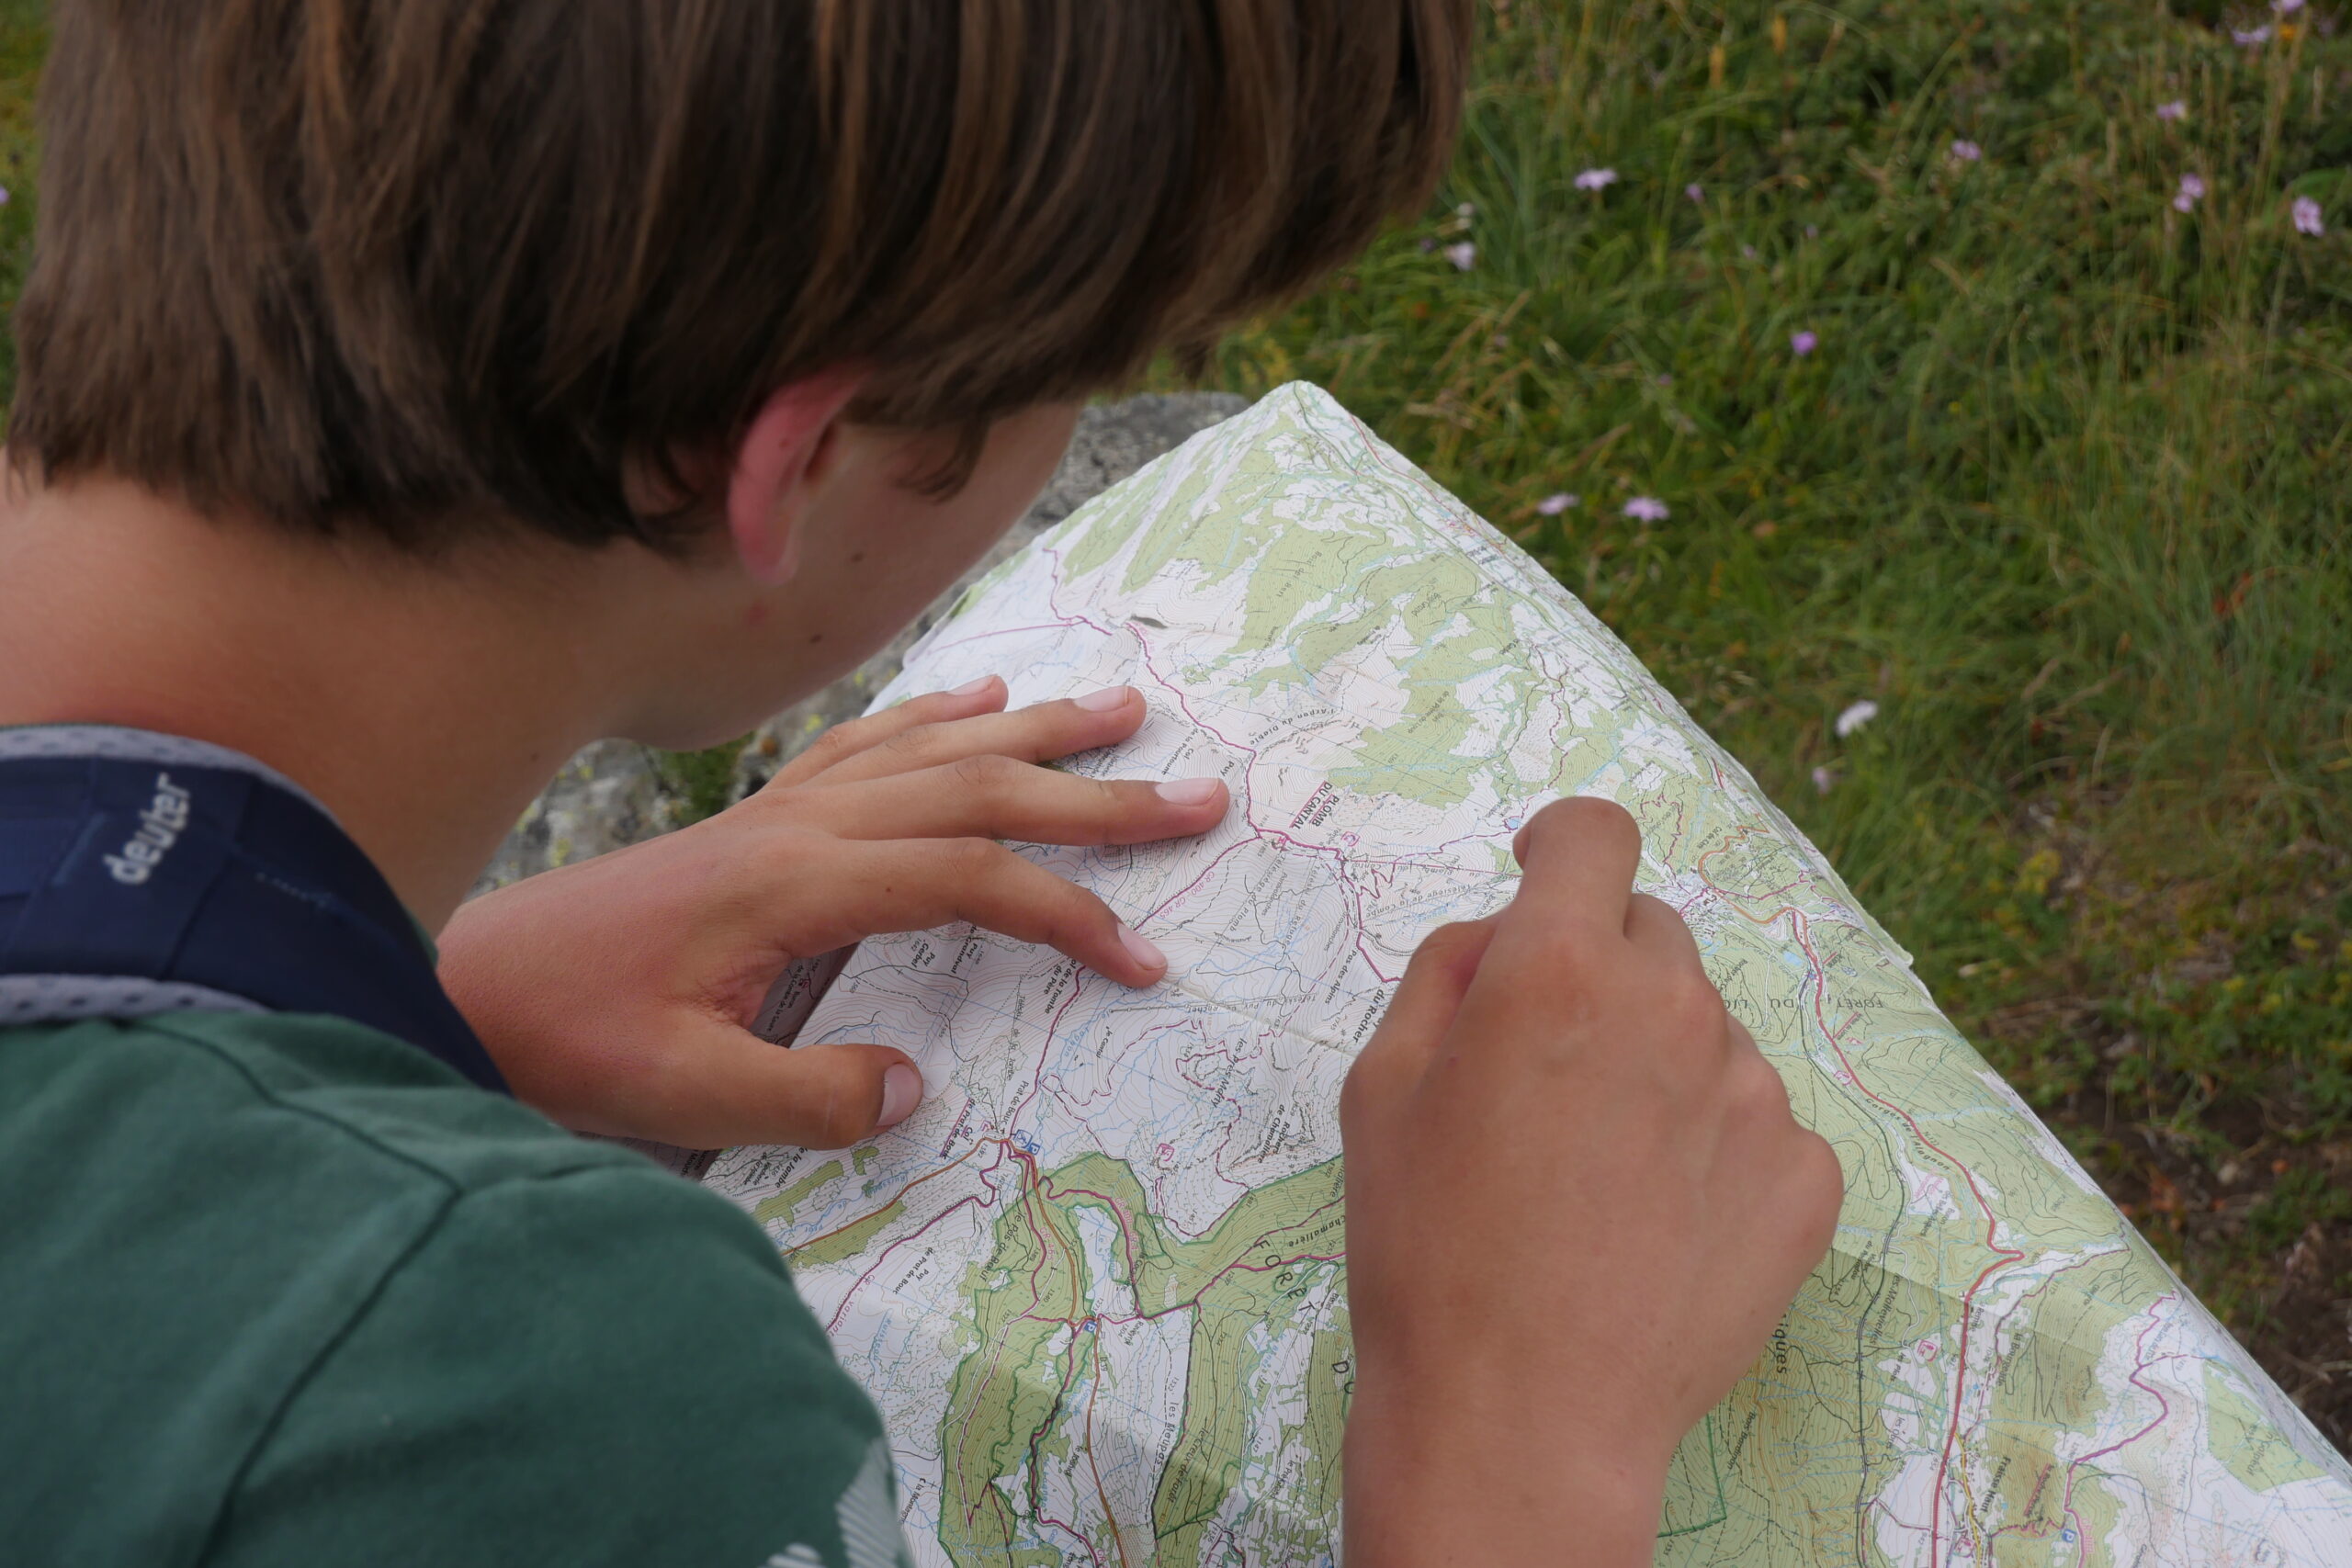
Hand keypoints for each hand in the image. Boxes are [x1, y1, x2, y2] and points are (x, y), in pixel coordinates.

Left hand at [438, 679, 1226, 1149]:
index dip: (1066, 911)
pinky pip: (868, 742)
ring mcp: (782, 809)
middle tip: (1199, 798)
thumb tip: (915, 1084)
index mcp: (796, 885)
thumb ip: (800, 1096)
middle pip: (975, 788)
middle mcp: (803, 825)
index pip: (967, 878)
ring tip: (1124, 708)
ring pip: (933, 749)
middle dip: (1094, 793)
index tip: (1141, 959)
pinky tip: (981, 696)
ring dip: (1036, 729)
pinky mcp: (761, 816)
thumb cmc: (567, 1037)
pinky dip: (937, 715)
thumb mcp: (675, 1093)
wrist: (468, 981)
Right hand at [1338, 798, 1842, 1566]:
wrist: (1522, 1421)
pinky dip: (1712, 1150)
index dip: (1563, 846)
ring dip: (1658, 1065)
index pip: (1596, 836)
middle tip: (1548, 1071)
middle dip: (1600, 972)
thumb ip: (1443, 974)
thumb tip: (1500, 930)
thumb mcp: (1380, 1088)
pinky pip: (1757, 1122)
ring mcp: (1752, 1095)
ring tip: (1597, 1173)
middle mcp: (1672, 1009)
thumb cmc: (1427, 1253)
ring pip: (1705, 1032)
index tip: (1546, 877)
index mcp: (1557, 970)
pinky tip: (1654, 1222)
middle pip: (1651, 935)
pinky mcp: (1805, 1178)